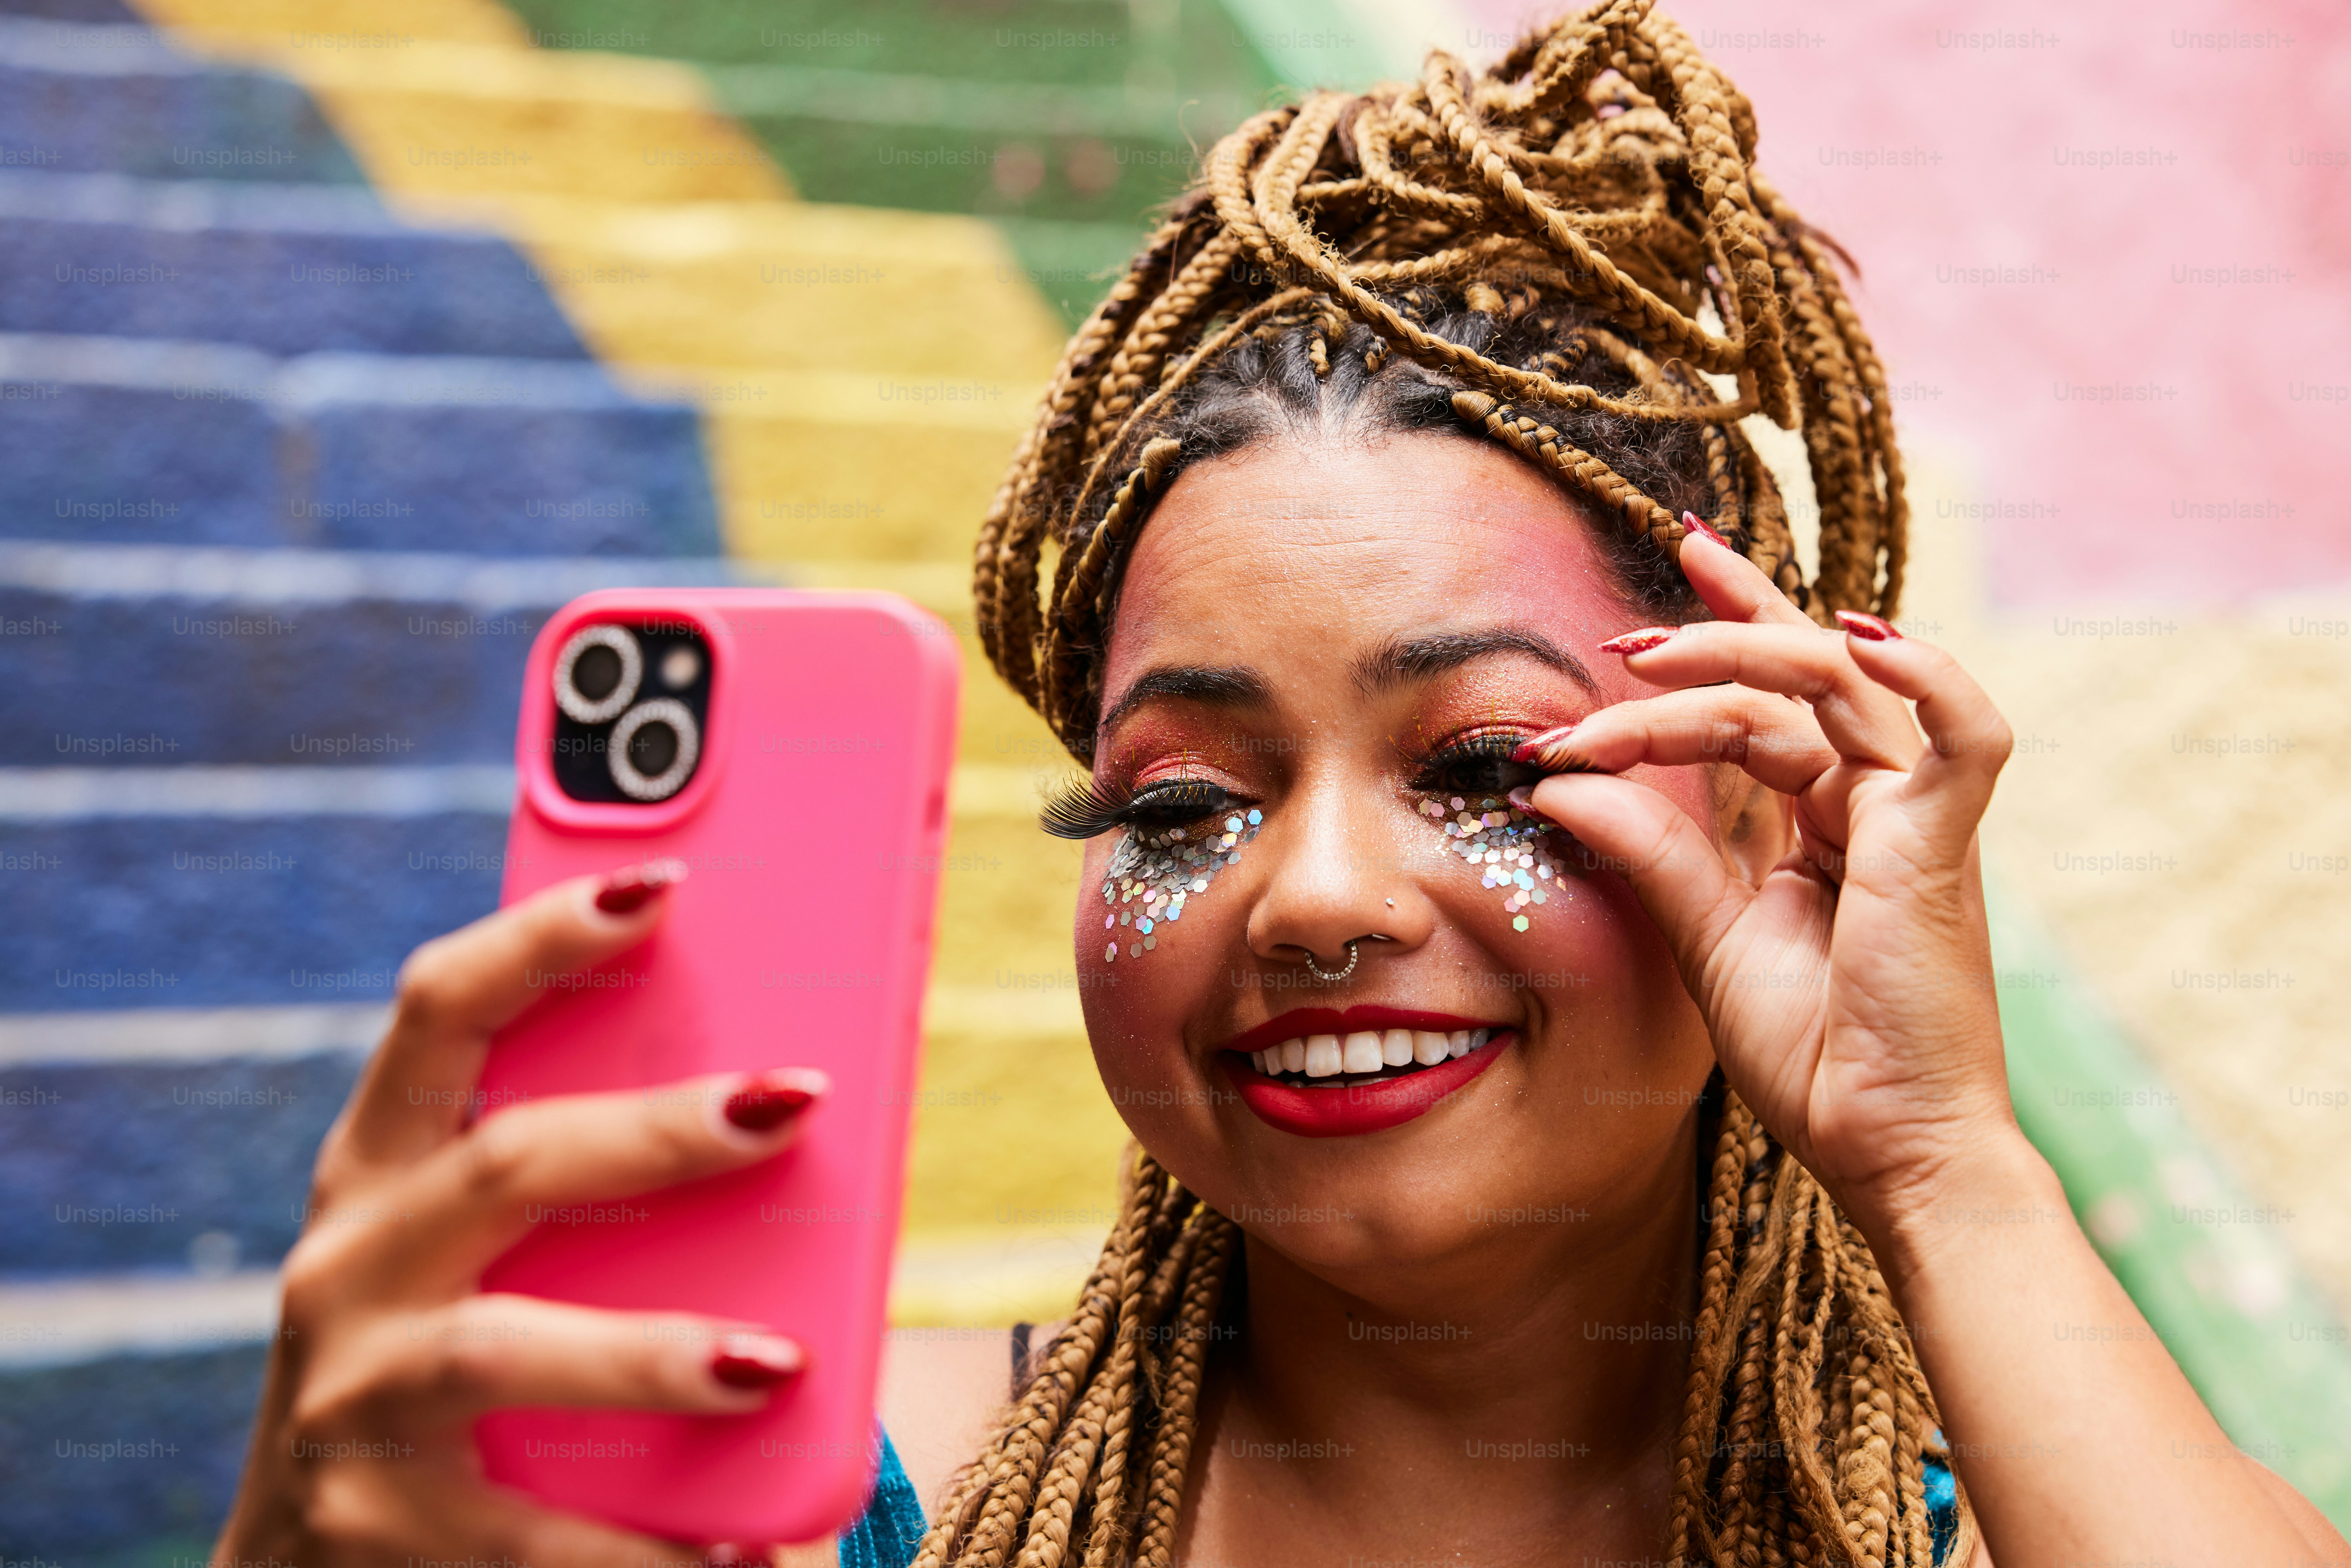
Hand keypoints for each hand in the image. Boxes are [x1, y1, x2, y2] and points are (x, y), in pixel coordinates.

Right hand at [214, 865, 826, 1566]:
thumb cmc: (447, 1374)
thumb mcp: (487, 1261)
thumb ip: (590, 1187)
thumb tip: (788, 1105)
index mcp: (380, 1172)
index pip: (439, 1011)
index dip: (541, 938)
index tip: (660, 883)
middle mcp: (345, 1266)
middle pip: (507, 1164)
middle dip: (659, 1130)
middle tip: (796, 1100)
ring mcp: (347, 1400)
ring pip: (506, 1349)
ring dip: (652, 1352)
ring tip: (777, 1364)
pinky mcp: (370, 1530)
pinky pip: (534, 1532)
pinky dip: (649, 1543)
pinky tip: (746, 1548)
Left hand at [1517, 531, 2022, 1238]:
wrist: (1883, 1148)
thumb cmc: (1816, 1056)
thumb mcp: (1708, 938)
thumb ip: (1650, 852)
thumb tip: (1561, 781)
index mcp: (1829, 823)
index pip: (1766, 706)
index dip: (1696, 665)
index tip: (1602, 669)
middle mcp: (1877, 804)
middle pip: (1802, 675)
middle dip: (1714, 634)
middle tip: (1621, 640)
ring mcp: (1918, 819)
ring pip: (1839, 688)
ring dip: (1745, 653)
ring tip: (1649, 655)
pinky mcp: (1947, 846)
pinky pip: (1966, 736)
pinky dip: (1930, 676)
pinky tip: (1862, 639)